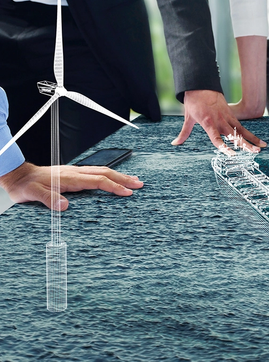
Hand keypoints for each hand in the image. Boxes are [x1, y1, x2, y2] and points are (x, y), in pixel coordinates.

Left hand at [0, 162, 143, 210]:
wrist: (19, 176)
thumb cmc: (26, 186)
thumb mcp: (33, 194)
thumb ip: (49, 199)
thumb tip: (65, 206)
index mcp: (70, 178)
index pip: (98, 181)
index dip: (114, 187)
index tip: (127, 193)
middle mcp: (75, 173)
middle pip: (106, 173)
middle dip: (124, 179)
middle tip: (140, 184)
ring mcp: (75, 172)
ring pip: (102, 171)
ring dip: (120, 175)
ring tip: (134, 180)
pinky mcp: (74, 174)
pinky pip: (96, 172)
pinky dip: (110, 175)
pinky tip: (113, 178)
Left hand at [172, 90, 266, 150]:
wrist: (200, 85)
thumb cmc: (193, 102)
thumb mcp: (188, 118)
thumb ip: (184, 133)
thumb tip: (174, 143)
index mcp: (208, 123)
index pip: (217, 138)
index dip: (224, 147)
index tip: (232, 154)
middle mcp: (220, 121)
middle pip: (234, 135)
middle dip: (245, 144)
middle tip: (255, 152)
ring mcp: (227, 117)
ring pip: (241, 130)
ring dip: (251, 139)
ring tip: (261, 147)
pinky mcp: (231, 114)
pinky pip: (241, 126)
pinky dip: (249, 133)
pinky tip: (257, 140)